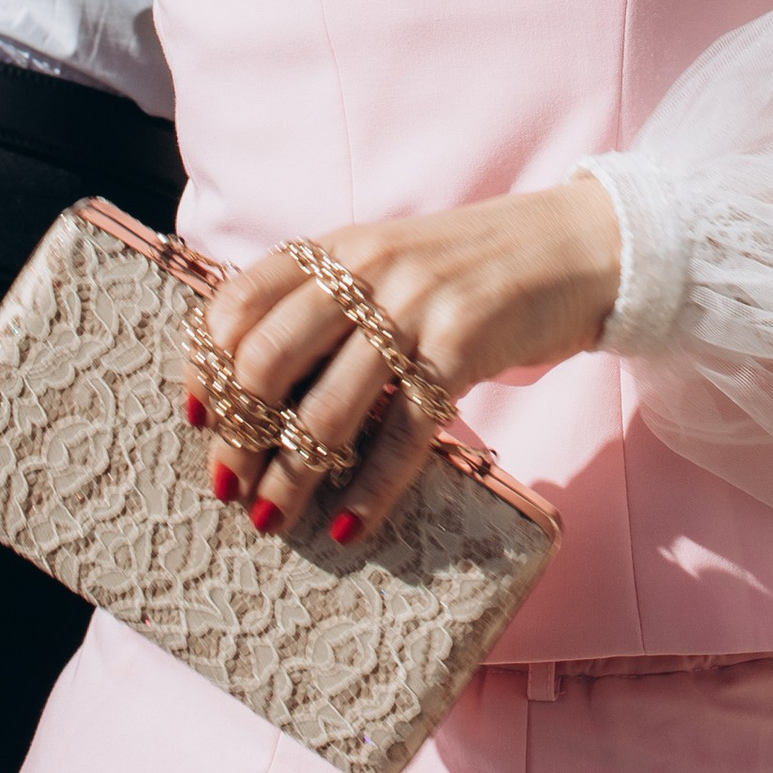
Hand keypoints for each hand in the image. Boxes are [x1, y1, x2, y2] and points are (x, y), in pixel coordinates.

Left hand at [186, 180, 622, 543]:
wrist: (576, 246)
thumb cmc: (468, 270)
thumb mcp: (387, 263)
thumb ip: (326, 303)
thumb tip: (250, 384)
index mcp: (338, 248)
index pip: (237, 301)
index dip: (205, 364)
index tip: (196, 417)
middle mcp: (367, 270)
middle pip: (267, 360)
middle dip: (237, 434)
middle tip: (229, 486)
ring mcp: (416, 306)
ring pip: (328, 407)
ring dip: (291, 477)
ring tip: (273, 521)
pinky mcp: (465, 345)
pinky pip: (404, 431)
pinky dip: (372, 487)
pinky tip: (352, 525)